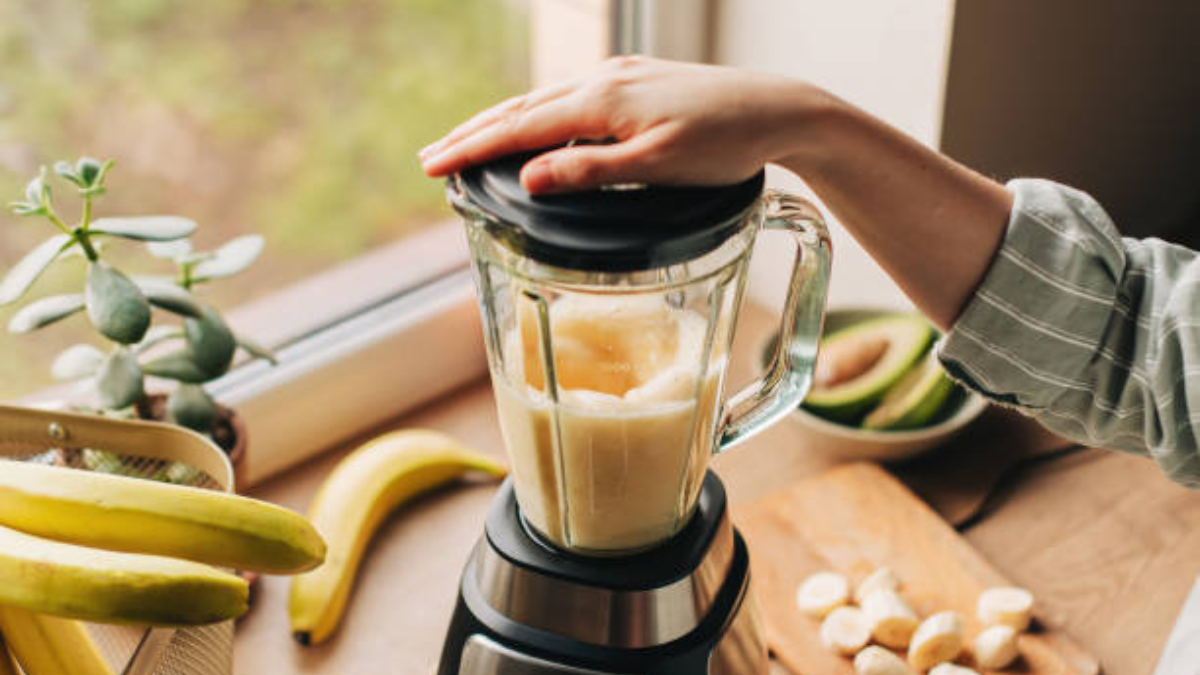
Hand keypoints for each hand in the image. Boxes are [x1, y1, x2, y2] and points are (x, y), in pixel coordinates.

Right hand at [419, 56, 832, 192]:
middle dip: (471, 134)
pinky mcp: (635, 82)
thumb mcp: (658, 167)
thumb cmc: (725, 142)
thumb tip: (528, 176)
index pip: (519, 127)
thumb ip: (592, 172)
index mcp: (602, 103)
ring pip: (542, 101)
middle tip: (428, 158)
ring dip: (499, 123)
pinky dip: (535, 115)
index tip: (432, 167)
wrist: (777, 109)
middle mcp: (603, 82)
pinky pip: (568, 98)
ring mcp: (619, 78)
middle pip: (520, 108)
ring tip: (465, 143)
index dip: (471, 149)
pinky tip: (532, 128)